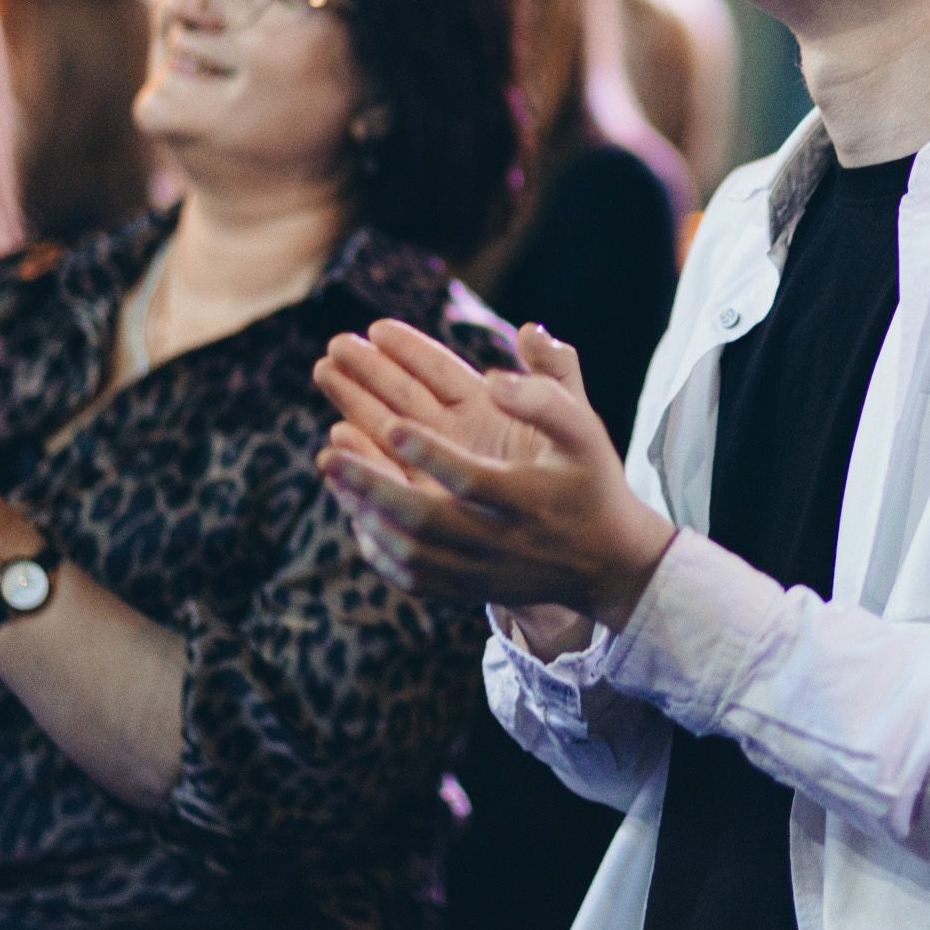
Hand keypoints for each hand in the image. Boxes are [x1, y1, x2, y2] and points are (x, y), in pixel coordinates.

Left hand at [312, 321, 675, 629]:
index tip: (393, 425)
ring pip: (411, 550)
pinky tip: (351, 509)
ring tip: (329, 465)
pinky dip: (378, 547)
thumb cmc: (590, 482)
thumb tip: (520, 339)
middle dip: (373, 485)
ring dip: (365, 509)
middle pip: (428, 521)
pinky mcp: (466, 590)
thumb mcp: (585, 429)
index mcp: (529, 499)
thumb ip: (552, 386)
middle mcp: (500, 541)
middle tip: (326, 451)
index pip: (473, 480)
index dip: (433, 455)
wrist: (604, 563)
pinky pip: (413, 576)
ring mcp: (479, 571)